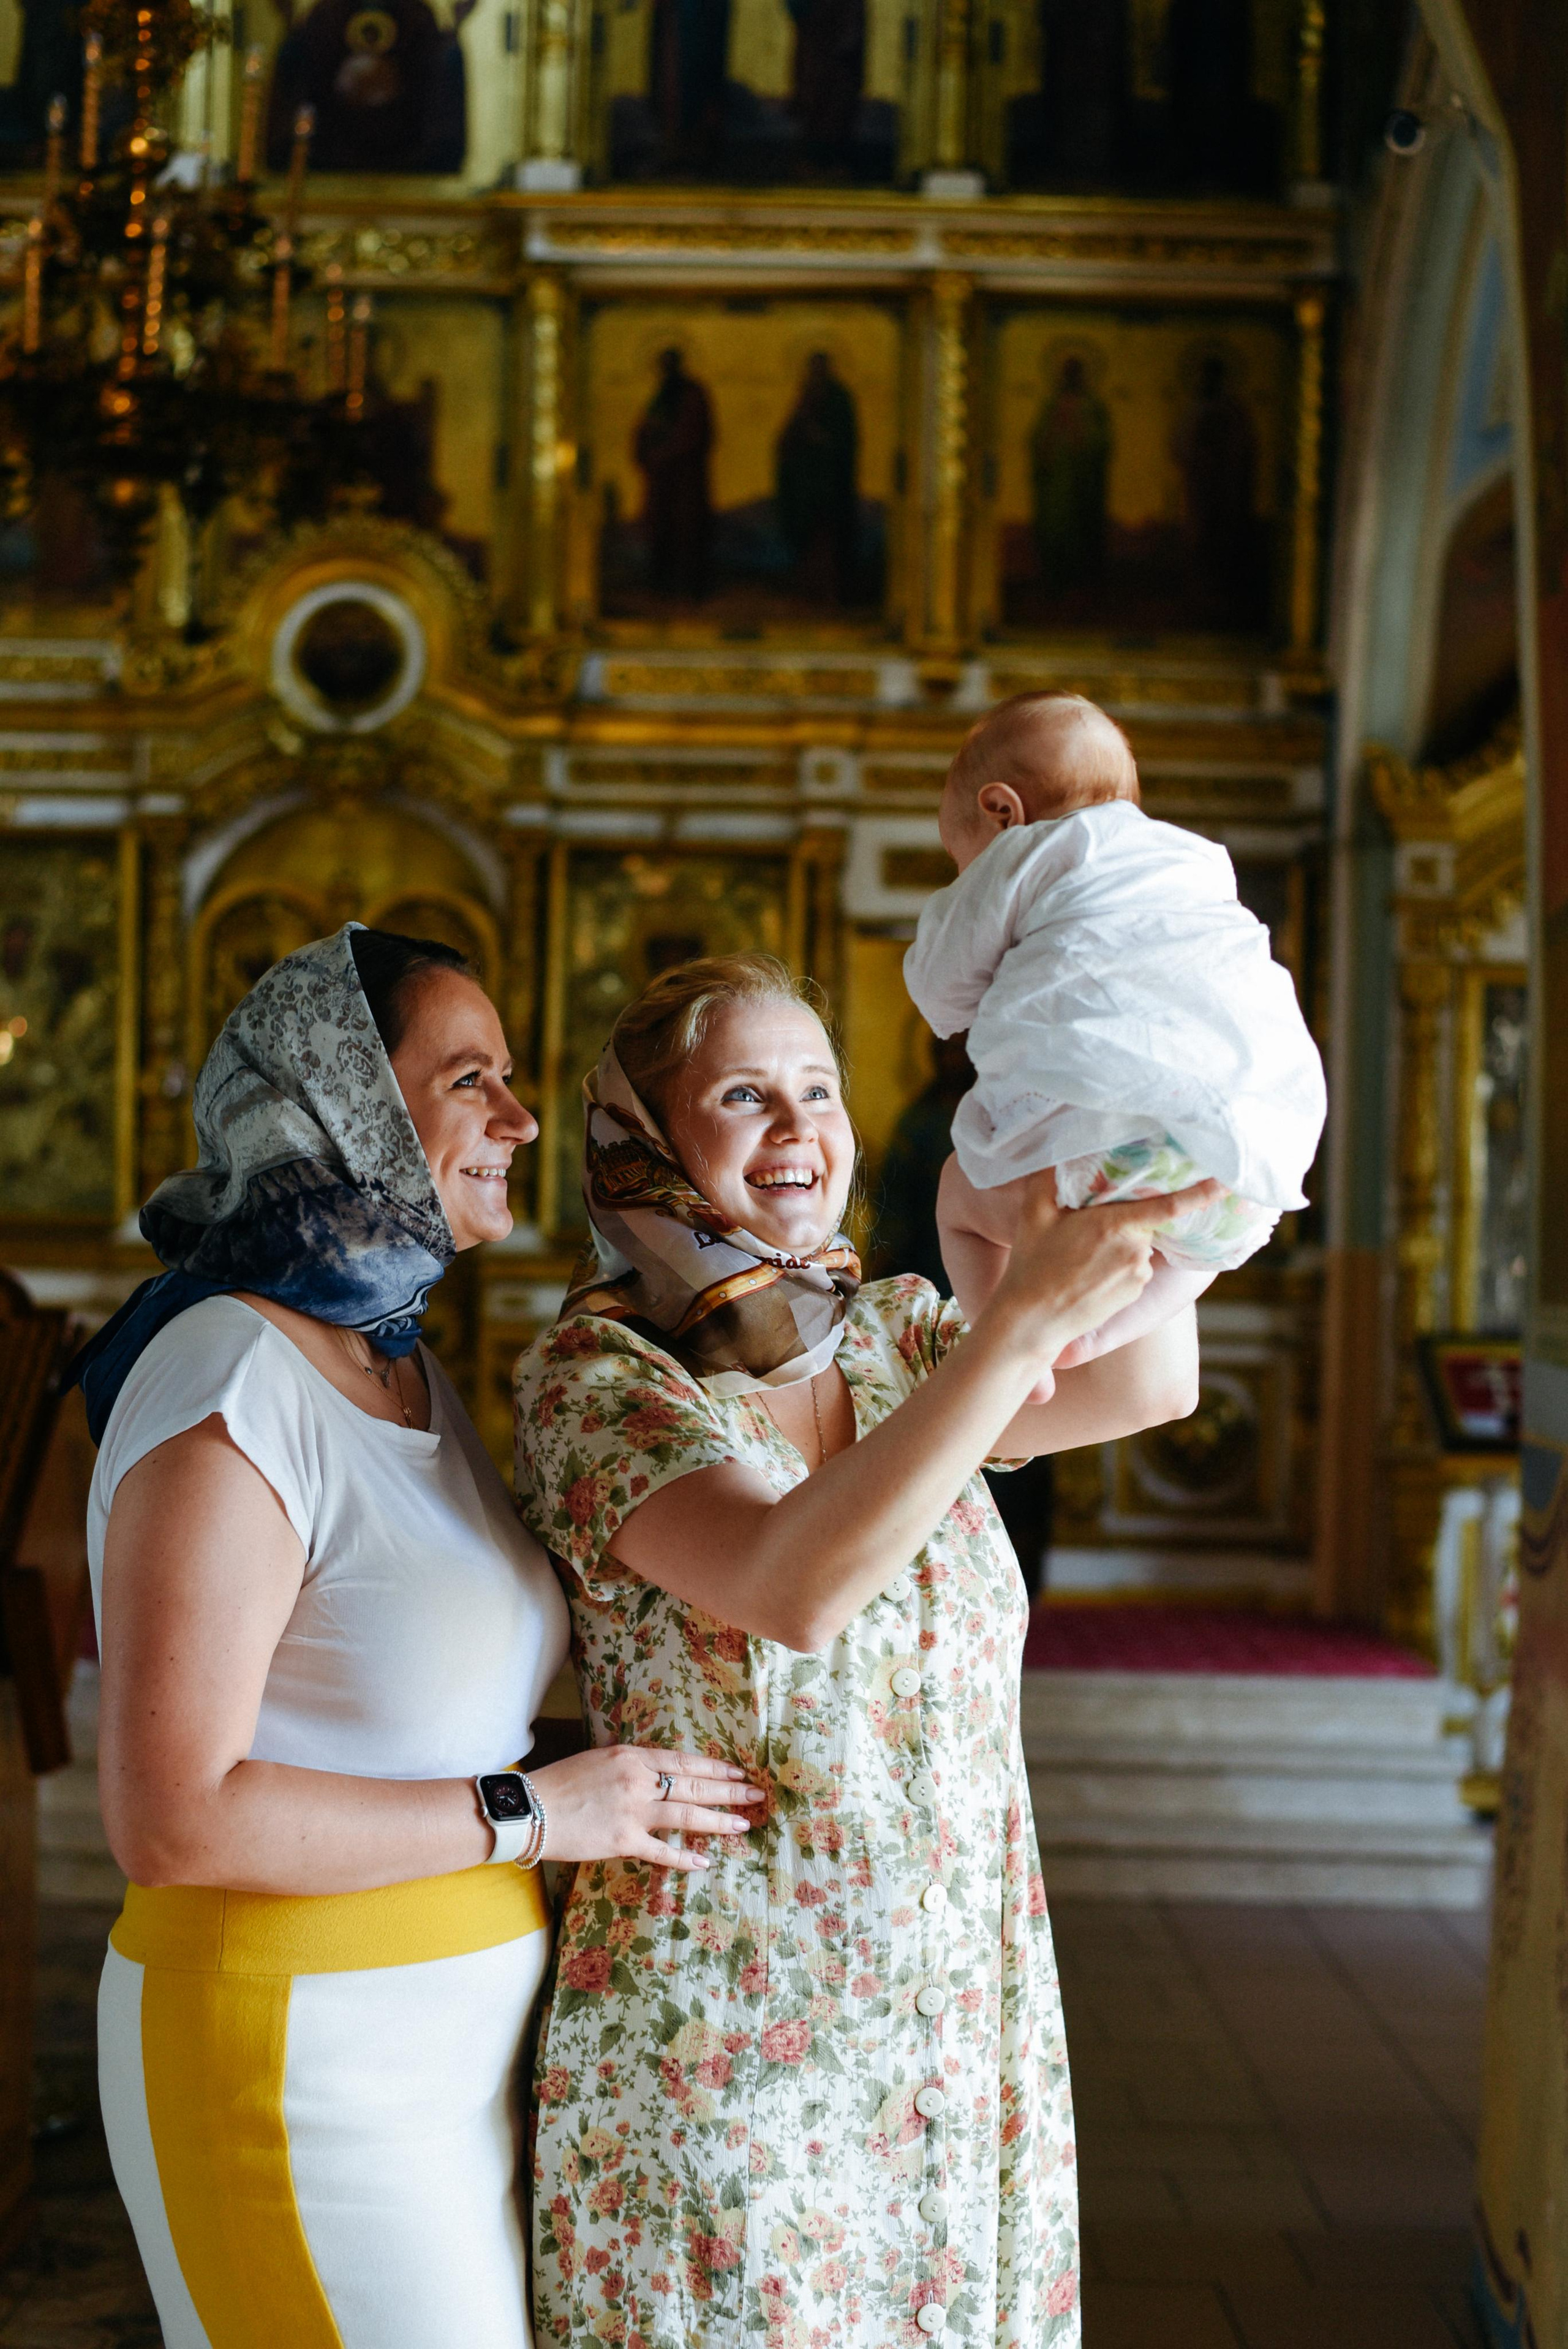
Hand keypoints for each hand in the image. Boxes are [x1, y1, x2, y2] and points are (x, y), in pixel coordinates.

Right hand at [527, 1745, 763, 1872]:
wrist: (530, 1809)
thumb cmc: (560, 1783)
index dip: (714, 1768)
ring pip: (687, 1816)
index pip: (683, 1762)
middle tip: (756, 1795)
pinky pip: (662, 1851)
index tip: (737, 1772)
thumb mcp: (598, 1760)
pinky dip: (684, 1858)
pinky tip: (704, 1862)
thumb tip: (653, 1771)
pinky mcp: (622, 1841)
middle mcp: (638, 1780)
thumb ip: (629, 1765)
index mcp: (632, 1756)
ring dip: (719, 1821)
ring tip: (744, 1825)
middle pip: (694, 1786)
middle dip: (729, 1791)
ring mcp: (632, 1811)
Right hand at [988, 1172, 1221, 1371]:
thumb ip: (1050, 1178)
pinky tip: (1088, 1272)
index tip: (1228, 1180)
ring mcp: (1138, 1275)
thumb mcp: (1035, 1213)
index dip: (1203, 1192)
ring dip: (1119, 1242)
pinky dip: (1118, 1264)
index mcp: (1116, 1225)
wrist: (1032, 1320)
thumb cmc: (1032, 1264)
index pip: (1171, 1205)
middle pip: (1143, 1220)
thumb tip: (1060, 1152)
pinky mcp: (1136, 1294)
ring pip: (1138, 1245)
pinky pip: (1135, 1267)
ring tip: (1081, 1255)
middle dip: (1123, 1217)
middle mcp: (1136, 1250)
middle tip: (1087, 1226)